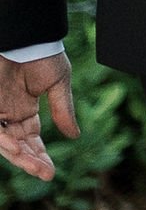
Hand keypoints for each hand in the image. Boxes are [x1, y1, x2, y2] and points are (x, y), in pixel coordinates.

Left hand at [0, 52, 78, 186]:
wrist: (26, 35)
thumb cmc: (42, 52)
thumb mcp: (58, 84)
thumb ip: (63, 110)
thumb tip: (74, 136)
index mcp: (25, 109)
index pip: (30, 140)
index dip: (39, 157)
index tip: (50, 172)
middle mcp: (9, 113)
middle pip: (17, 146)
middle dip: (30, 162)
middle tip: (46, 174)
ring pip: (3, 143)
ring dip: (18, 157)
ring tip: (34, 167)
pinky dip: (3, 141)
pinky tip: (17, 149)